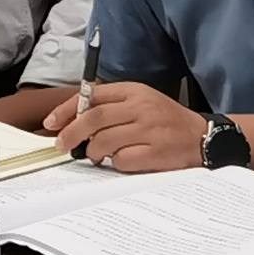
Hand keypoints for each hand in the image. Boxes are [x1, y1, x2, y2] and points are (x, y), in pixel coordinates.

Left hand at [48, 85, 206, 173]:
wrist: (202, 137)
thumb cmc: (165, 121)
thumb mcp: (140, 102)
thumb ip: (110, 107)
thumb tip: (71, 122)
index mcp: (134, 91)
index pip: (91, 96)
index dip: (66, 110)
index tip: (51, 123)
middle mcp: (141, 107)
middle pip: (93, 119)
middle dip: (71, 134)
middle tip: (63, 145)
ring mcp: (149, 130)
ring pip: (103, 142)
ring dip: (92, 152)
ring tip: (96, 154)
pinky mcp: (156, 153)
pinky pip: (121, 160)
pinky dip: (115, 163)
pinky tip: (122, 160)